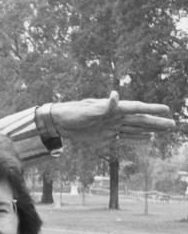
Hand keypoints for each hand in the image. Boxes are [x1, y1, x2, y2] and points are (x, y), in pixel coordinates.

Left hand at [51, 91, 174, 144]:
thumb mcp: (88, 110)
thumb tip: (115, 95)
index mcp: (114, 109)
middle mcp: (116, 117)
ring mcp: (112, 127)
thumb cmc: (73, 113)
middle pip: (141, 120)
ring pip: (136, 128)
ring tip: (165, 129)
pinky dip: (136, 137)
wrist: (59, 122)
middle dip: (157, 122)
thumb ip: (104, 106)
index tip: (167, 110)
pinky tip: (147, 138)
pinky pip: (125, 137)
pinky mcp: (106, 136)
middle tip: (174, 124)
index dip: (152, 109)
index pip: (137, 109)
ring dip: (151, 129)